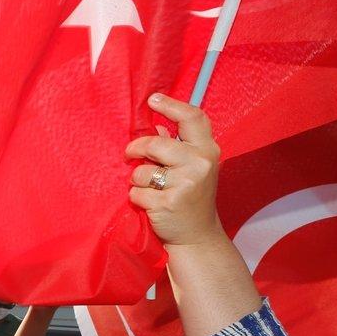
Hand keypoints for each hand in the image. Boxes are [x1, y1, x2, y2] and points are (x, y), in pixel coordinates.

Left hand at [126, 93, 223, 249]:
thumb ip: (176, 147)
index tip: (152, 100)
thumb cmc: (190, 198)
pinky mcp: (169, 202)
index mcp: (207, 150)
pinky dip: (137, 198)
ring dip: (137, 180)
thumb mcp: (191, 169)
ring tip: (149, 188)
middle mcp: (200, 163)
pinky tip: (149, 204)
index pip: (192, 118)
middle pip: (155, 144)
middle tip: (130, 155)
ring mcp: (186, 183)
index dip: (171, 106)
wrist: (196, 235)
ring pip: (142, 171)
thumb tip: (156, 128)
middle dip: (136, 149)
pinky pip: (137, 192)